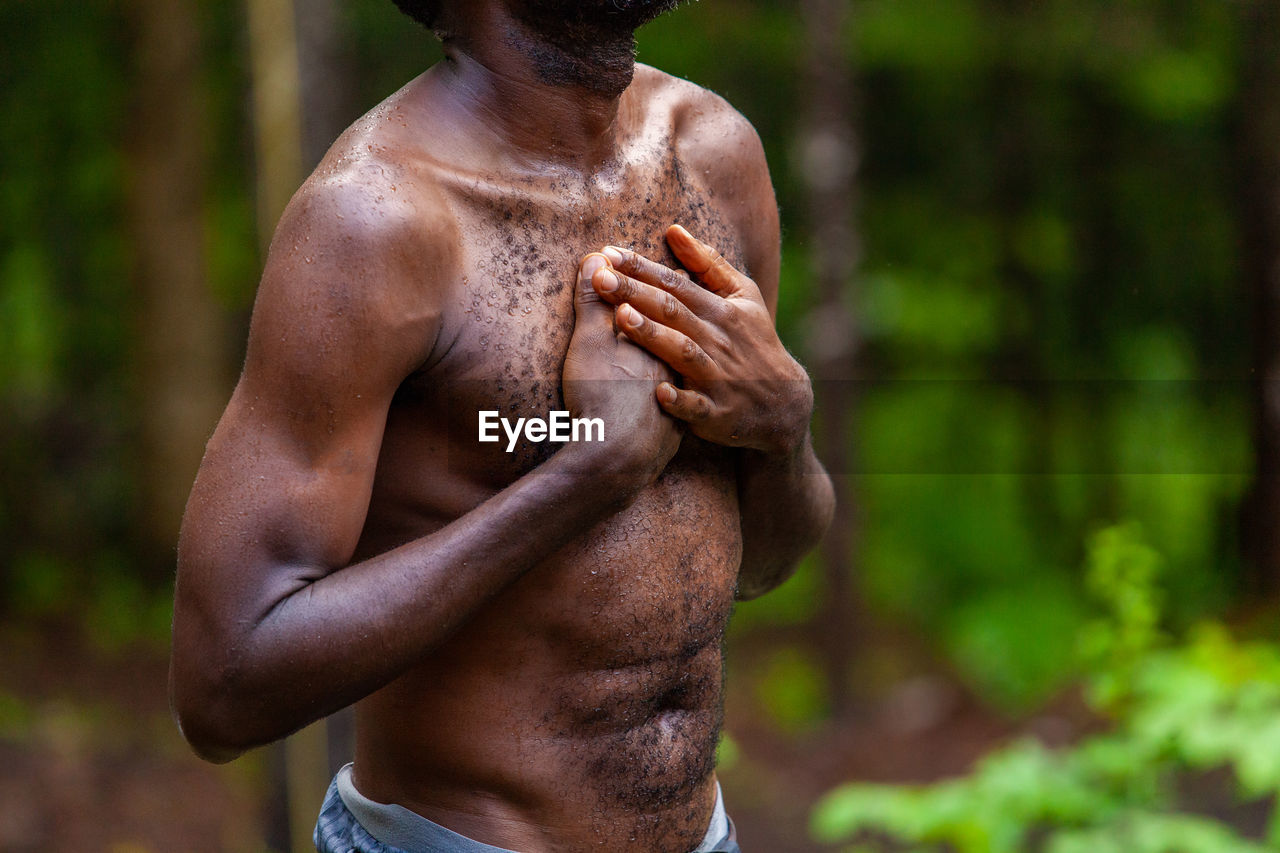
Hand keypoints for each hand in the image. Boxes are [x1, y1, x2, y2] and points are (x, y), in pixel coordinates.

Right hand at [562, 253, 681, 485]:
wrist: (618, 459)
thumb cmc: (600, 396)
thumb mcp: (590, 341)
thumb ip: (593, 302)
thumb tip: (594, 260)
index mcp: (661, 341)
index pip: (668, 302)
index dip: (658, 283)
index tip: (656, 269)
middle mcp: (676, 367)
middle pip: (684, 333)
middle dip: (678, 315)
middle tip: (673, 300)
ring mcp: (677, 401)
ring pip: (685, 371)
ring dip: (678, 355)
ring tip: (674, 344)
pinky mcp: (672, 432)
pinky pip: (679, 409)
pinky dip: (677, 396)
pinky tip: (672, 396)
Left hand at [593, 225, 812, 456]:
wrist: (784, 403)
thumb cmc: (754, 341)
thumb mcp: (743, 296)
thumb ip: (707, 264)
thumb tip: (673, 229)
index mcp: (720, 310)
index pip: (675, 283)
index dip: (641, 268)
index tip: (607, 253)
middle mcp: (718, 340)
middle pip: (672, 311)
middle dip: (635, 293)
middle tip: (599, 278)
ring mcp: (717, 377)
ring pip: (683, 352)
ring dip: (653, 335)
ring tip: (621, 317)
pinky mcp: (716, 413)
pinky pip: (697, 407)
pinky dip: (680, 401)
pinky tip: (658, 393)